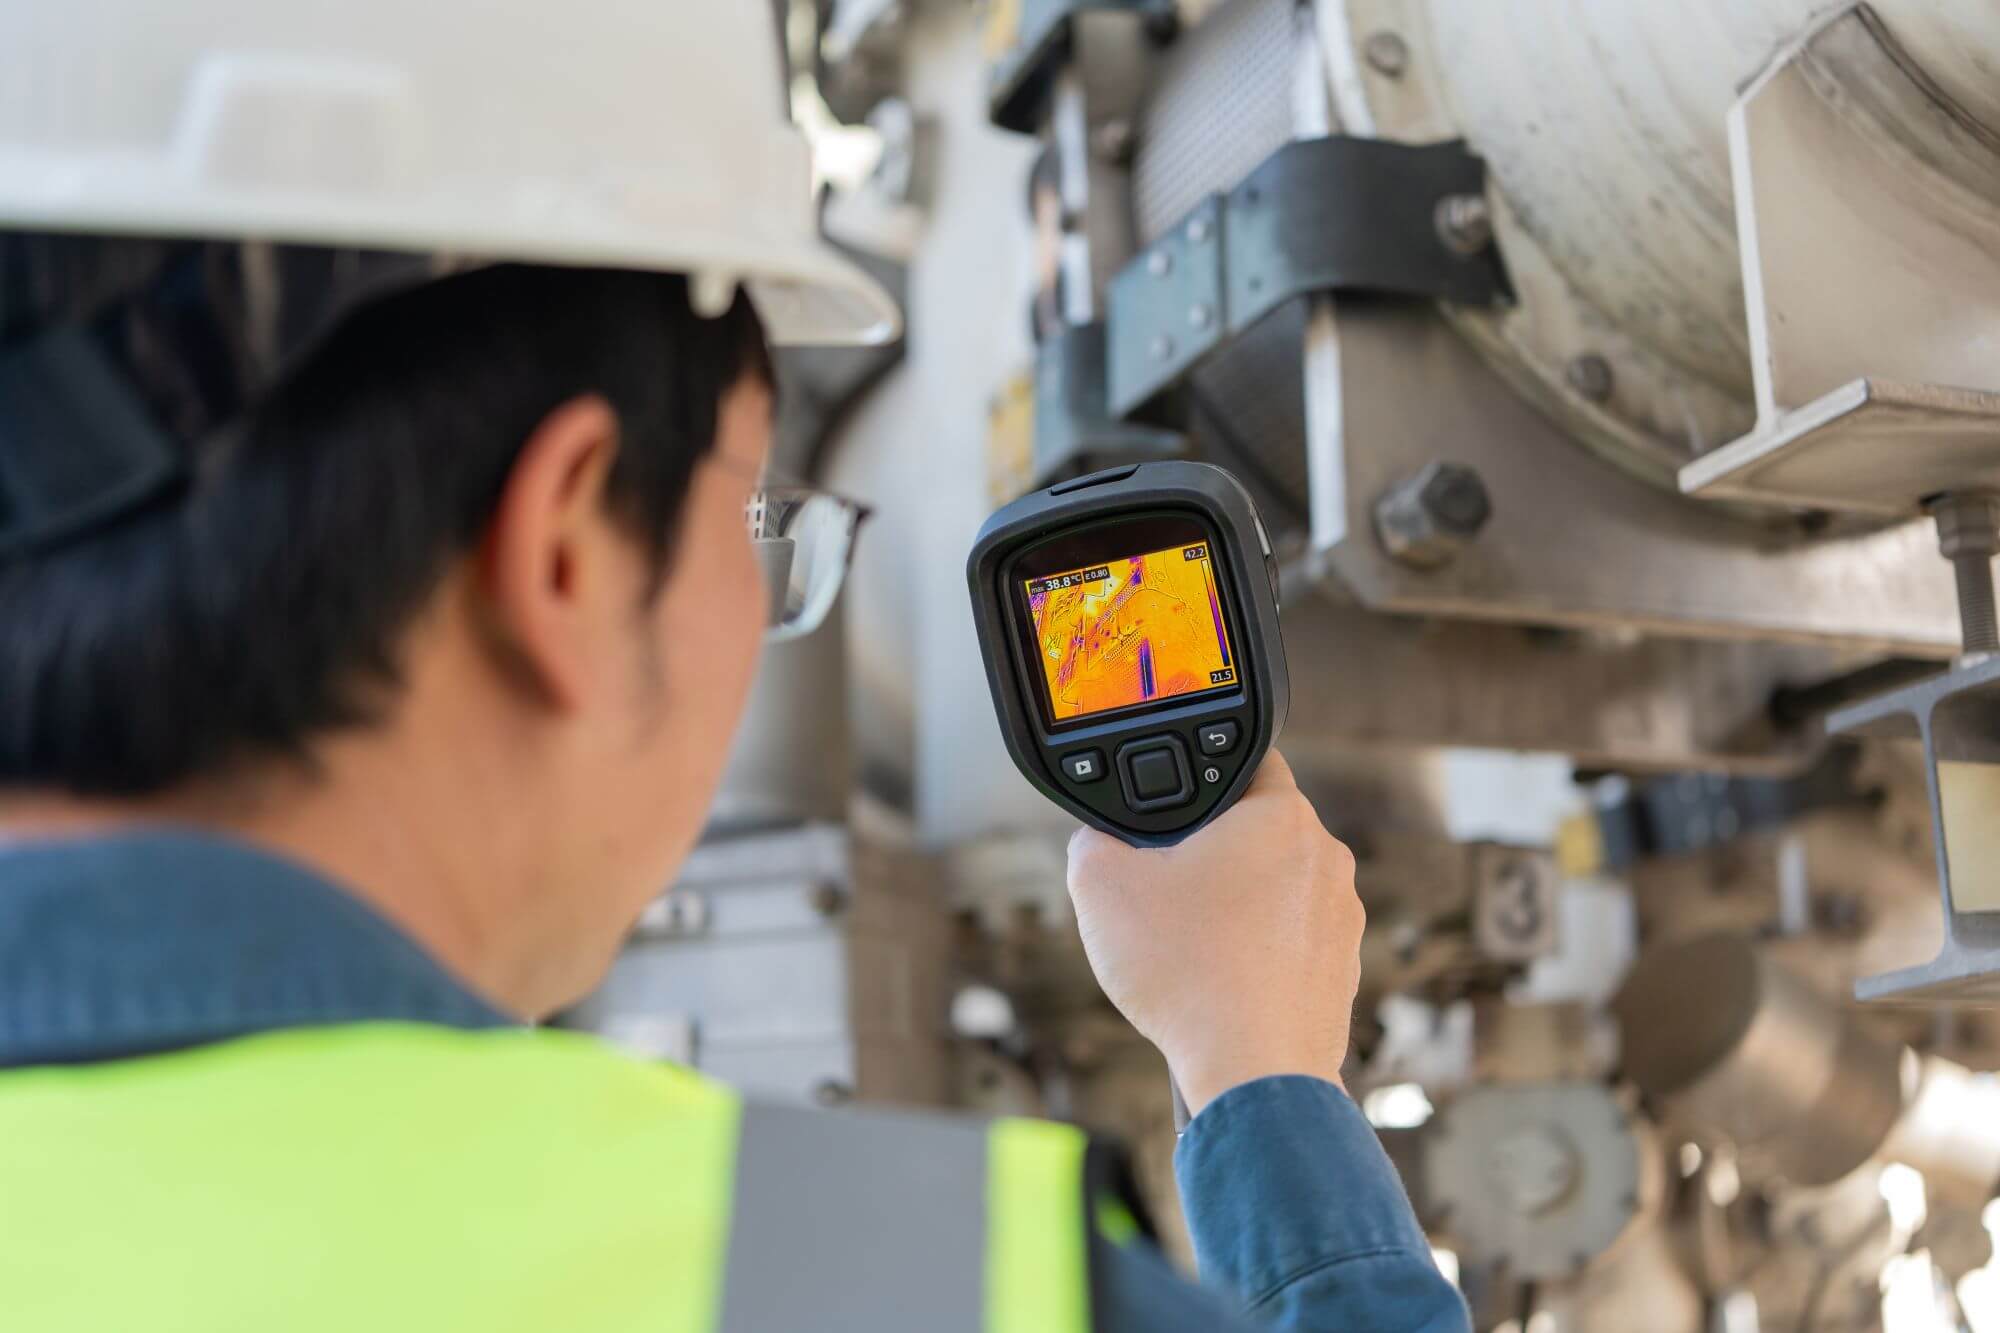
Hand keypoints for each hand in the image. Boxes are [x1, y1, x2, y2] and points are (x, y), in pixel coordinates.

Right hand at [1066, 751, 1362, 1116]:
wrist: (1251, 1074)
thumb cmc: (1187, 974)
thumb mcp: (1100, 885)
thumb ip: (1092, 841)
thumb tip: (1098, 841)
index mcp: (1282, 817)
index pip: (1246, 762)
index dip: (1199, 778)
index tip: (1171, 812)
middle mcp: (1327, 860)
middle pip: (1258, 832)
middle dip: (1212, 853)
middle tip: (1166, 887)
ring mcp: (1343, 920)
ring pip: (1275, 891)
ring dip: (1236, 907)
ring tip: (1189, 946)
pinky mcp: (1343, 973)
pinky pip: (1290, 944)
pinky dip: (1257, 956)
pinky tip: (1218, 983)